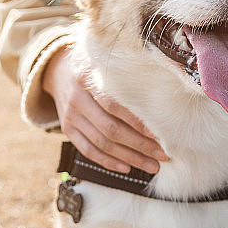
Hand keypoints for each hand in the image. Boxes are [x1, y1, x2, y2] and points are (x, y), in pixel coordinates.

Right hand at [42, 47, 168, 173]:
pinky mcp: (68, 130)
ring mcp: (70, 116)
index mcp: (88, 77)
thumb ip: (131, 71)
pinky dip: (108, 162)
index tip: (159, 133)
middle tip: (163, 154)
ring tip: (152, 165)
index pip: (114, 105)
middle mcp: (77, 98)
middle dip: (139, 145)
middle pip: (110, 129)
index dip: (137, 121)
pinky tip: (127, 167)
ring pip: (101, 143)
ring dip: (129, 157)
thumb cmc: (93, 66)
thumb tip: (169, 82)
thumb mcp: (106, 60)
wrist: (58, 71)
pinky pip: (88, 151)